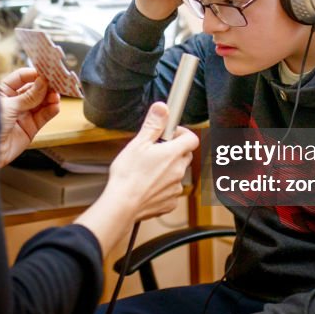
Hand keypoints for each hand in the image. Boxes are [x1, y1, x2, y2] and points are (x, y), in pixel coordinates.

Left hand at [0, 68, 60, 167]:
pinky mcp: (30, 128)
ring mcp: (23, 115)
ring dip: (50, 98)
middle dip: (45, 86)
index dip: (34, 74)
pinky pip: (43, 117)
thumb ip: (28, 96)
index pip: (22, 77)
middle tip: (56, 83)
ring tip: (56, 96)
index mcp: (4, 91)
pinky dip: (51, 111)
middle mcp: (14, 101)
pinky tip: (55, 106)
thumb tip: (43, 82)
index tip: (46, 72)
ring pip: (41, 103)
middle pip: (34, 89)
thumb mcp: (8, 107)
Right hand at [106, 102, 198, 220]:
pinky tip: (147, 186)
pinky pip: (170, 191)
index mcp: (173, 154)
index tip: (171, 134)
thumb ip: (153, 125)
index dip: (182, 133)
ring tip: (147, 171)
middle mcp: (178, 171)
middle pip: (185, 156)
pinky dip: (162, 188)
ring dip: (167, 170)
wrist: (122, 205)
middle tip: (155, 151)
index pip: (192, 139)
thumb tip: (162, 108)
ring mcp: (175, 188)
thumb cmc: (128, 175)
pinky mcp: (169, 203)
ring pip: (177, 174)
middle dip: (173, 151)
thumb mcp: (138, 143)